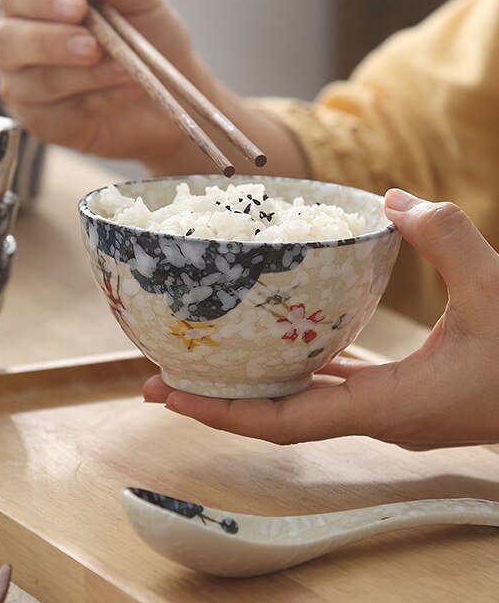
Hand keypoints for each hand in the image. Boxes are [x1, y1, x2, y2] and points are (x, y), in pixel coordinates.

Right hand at [0, 0, 219, 171]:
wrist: (173, 89)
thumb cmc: (146, 34)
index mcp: (31, 4)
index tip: (78, 5)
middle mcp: (16, 47)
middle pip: (6, 43)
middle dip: (50, 42)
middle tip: (93, 46)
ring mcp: (26, 90)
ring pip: (38, 83)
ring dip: (88, 75)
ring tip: (127, 68)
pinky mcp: (46, 126)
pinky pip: (62, 116)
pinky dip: (102, 100)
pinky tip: (130, 89)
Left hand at [143, 189, 498, 448]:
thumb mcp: (498, 288)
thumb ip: (446, 239)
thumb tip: (392, 200)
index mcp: (389, 407)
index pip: (288, 422)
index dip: (225, 413)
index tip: (173, 396)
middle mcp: (375, 418)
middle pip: (275, 418)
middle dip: (215, 400)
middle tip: (157, 374)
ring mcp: (383, 410)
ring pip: (297, 403)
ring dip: (247, 385)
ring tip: (200, 356)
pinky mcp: (394, 394)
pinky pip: (325, 384)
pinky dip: (290, 367)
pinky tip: (271, 339)